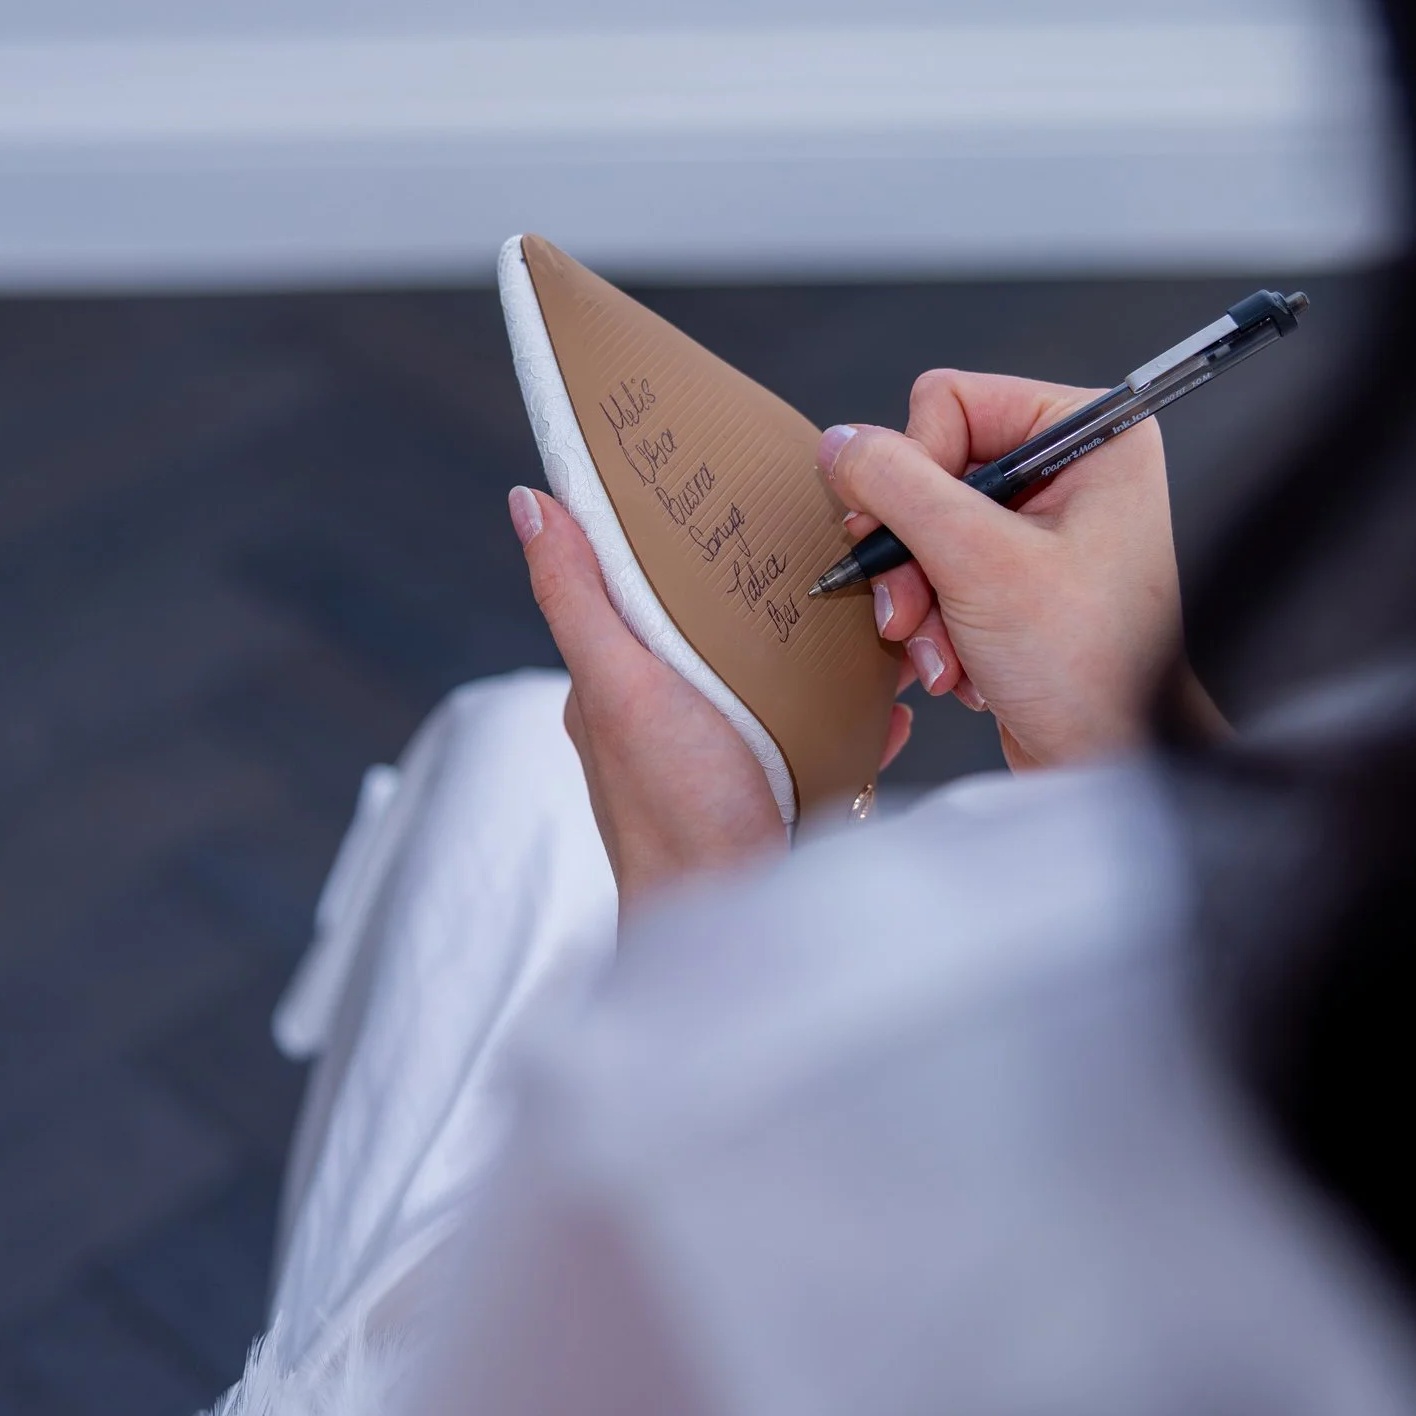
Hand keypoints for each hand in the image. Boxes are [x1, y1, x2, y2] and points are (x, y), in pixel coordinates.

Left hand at [511, 486, 914, 907]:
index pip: (642, 580)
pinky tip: (888, 709)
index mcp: (615, 681)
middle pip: (720, 623)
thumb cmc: (675, 814)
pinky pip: (822, 732)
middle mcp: (663, 714)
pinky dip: (854, 717)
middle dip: (774, 592)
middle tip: (835, 557)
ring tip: (876, 631)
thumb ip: (579, 596)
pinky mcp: (776, 787)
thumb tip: (527, 500)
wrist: (743, 928)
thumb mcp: (621, 686)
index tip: (731, 486)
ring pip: (777, 675)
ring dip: (826, 653)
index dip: (680, 535)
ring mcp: (723, 753)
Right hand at [821, 370, 1216, 768]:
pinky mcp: (1022, 579)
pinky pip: (942, 573)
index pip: (952, 401)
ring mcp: (1046, 528)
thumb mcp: (978, 564)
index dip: (916, 469)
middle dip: (913, 551)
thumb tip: (839, 444)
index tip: (917, 539)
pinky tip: (961, 665)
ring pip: (927, 527)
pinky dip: (938, 623)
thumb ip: (899, 488)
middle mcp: (1073, 471)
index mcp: (1091, 437)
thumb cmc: (1088, 671)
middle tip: (908, 607)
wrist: (1111, 767)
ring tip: (941, 651)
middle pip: (933, 468)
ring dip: (919, 598)